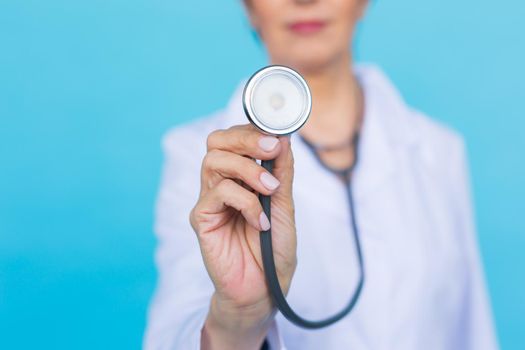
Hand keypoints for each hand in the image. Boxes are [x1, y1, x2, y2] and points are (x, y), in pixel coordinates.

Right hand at [190, 124, 296, 347]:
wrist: (264, 287)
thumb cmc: (273, 248)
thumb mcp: (284, 204)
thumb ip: (281, 172)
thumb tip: (283, 138)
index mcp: (239, 176)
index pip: (234, 138)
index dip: (252, 131)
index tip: (278, 137)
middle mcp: (221, 183)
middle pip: (217, 142)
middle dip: (246, 139)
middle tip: (271, 149)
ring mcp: (209, 200)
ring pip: (214, 161)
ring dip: (248, 170)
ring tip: (271, 190)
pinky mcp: (202, 218)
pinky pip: (218, 193)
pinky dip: (245, 201)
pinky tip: (259, 221)